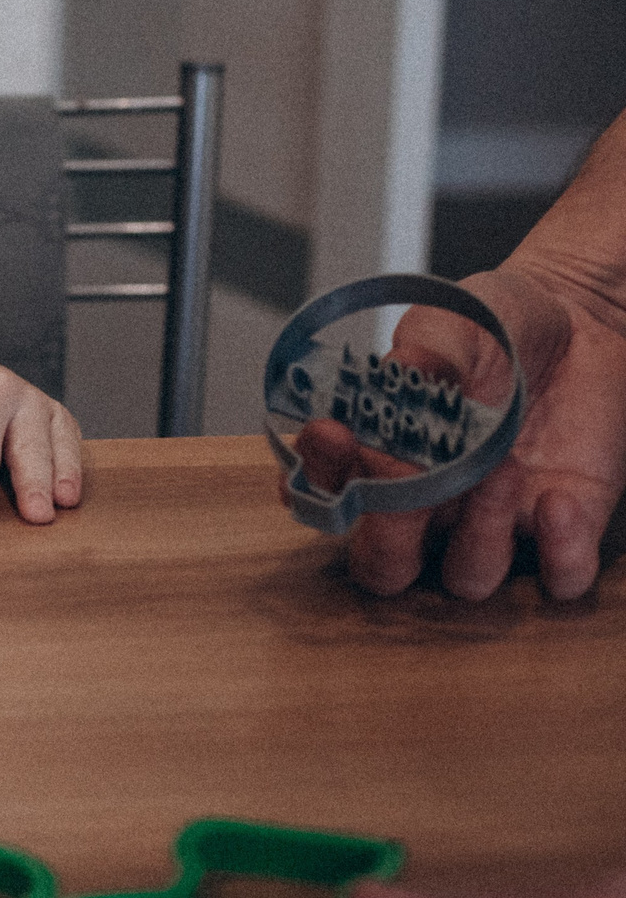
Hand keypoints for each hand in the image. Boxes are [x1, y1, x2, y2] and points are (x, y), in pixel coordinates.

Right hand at [295, 267, 625, 599]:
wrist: (582, 319)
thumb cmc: (497, 325)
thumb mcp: (448, 326)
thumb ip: (420, 362)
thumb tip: (400, 386)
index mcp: (380, 455)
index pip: (323, 494)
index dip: (316, 479)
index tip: (333, 433)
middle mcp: (428, 502)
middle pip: (383, 568)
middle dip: (386, 540)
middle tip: (406, 485)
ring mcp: (492, 521)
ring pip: (466, 578)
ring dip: (480, 532)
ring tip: (503, 464)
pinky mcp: (564, 527)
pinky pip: (560, 577)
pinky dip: (561, 552)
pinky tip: (559, 500)